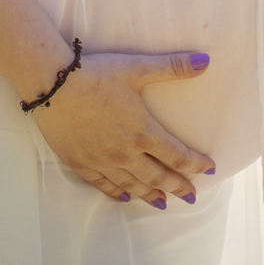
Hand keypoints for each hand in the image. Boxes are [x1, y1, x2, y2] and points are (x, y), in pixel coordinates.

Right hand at [33, 49, 215, 207]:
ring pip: (133, 185)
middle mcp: (126, 152)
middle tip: (191, 196)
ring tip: (163, 203)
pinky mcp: (81, 163)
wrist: (53, 85)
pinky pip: (104, 185)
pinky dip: (118, 192)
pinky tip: (125, 196)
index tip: (209, 169)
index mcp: (143, 131)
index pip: (177, 155)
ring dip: (151, 195)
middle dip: (178, 186)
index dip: (196, 164)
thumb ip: (173, 67)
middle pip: (158, 176)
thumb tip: (205, 61)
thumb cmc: (96, 74)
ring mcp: (102, 161)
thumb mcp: (137, 67)